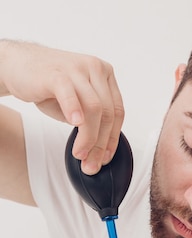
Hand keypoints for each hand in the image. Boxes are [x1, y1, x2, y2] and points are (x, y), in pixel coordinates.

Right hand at [0, 40, 123, 173]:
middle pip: (107, 113)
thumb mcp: (78, 105)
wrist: (19, 66)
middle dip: (100, 144)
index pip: (117, 112)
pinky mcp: (56, 73)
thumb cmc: (49, 86)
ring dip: (88, 137)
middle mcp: (95, 68)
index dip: (113, 139)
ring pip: (94, 108)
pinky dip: (74, 111)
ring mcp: (77, 68)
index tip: (105, 158)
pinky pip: (70, 94)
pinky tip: (74, 125)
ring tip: (79, 153)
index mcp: (105, 75)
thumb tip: (100, 150)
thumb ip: (92, 121)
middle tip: (90, 163)